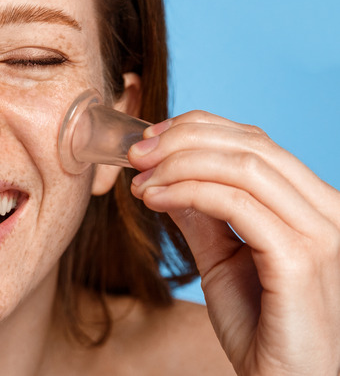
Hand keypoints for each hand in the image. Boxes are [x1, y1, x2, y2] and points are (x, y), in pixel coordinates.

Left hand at [129, 111, 339, 375]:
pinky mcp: (300, 259)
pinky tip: (154, 199)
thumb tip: (166, 173)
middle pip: (251, 144)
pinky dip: (188, 192)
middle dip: (182, 140)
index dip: (198, 129)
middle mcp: (327, 210)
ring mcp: (320, 233)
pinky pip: (237, 205)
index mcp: (312, 203)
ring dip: (179, 164)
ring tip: (140, 180)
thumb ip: (202, 215)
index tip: (147, 140)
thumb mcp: (222, 259)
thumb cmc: (259, 327)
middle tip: (135, 154)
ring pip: (244, 167)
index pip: (256, 141)